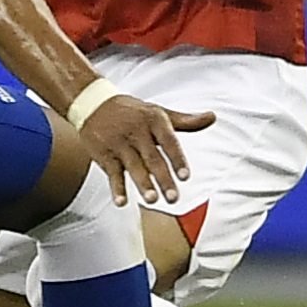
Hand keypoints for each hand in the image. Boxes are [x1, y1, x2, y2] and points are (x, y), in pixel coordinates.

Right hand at [79, 95, 213, 205]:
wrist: (93, 104)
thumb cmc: (132, 112)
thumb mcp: (158, 112)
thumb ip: (185, 120)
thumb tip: (212, 117)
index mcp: (153, 119)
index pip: (169, 141)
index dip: (177, 159)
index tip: (185, 176)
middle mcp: (136, 131)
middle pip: (152, 158)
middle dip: (163, 178)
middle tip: (173, 197)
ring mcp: (119, 143)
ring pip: (133, 166)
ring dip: (142, 183)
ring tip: (152, 199)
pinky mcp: (104, 154)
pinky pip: (112, 173)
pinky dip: (116, 188)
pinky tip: (122, 202)